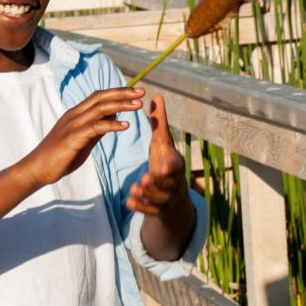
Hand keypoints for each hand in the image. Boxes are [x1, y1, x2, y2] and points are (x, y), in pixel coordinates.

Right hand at [19, 87, 146, 188]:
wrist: (38, 169)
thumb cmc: (60, 157)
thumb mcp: (82, 141)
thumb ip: (96, 129)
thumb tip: (113, 118)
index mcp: (76, 114)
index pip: (98, 96)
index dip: (117, 92)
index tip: (135, 92)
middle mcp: (74, 115)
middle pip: (101, 97)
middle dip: (123, 93)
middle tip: (142, 92)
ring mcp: (73, 125)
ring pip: (99, 108)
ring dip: (121, 105)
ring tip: (138, 105)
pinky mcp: (73, 137)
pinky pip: (95, 127)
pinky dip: (111, 124)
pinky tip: (125, 126)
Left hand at [126, 95, 188, 216]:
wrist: (172, 188)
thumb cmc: (165, 159)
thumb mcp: (162, 141)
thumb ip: (159, 121)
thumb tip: (156, 95)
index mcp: (175, 164)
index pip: (175, 167)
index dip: (170, 168)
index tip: (161, 167)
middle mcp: (174, 182)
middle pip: (168, 185)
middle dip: (157, 183)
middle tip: (144, 179)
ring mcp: (167, 197)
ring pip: (159, 199)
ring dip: (148, 195)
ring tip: (136, 187)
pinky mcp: (158, 209)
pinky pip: (150, 211)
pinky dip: (141, 207)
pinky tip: (129, 201)